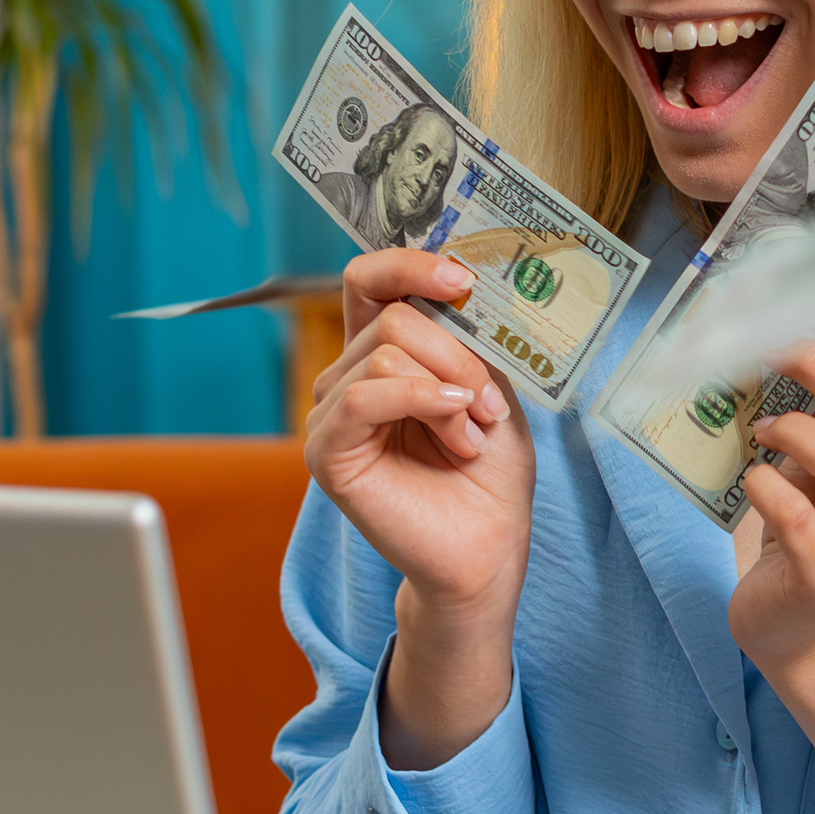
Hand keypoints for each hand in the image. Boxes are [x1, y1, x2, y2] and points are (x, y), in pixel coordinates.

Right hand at [305, 251, 533, 762]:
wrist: (486, 548)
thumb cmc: (489, 473)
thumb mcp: (489, 386)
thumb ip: (462, 338)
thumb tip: (452, 286)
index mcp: (384, 353)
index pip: (370, 281)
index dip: (408, 265)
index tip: (461, 279)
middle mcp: (349, 376)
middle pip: (394, 318)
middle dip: (456, 356)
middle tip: (487, 407)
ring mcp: (332, 413)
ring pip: (386, 354)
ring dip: (448, 392)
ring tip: (469, 438)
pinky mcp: (325, 451)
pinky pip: (363, 396)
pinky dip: (419, 402)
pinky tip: (453, 431)